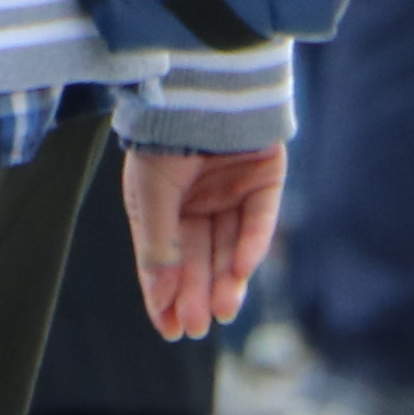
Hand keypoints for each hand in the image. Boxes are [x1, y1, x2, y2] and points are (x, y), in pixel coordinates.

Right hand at [118, 145, 283, 339]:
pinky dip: (252, 246)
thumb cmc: (164, 135)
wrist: (203, 84)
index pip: (165, 260)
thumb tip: (161, 293)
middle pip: (199, 258)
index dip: (165, 295)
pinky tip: (241, 271)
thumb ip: (157, 241)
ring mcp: (232, 193)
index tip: (169, 329)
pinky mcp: (265, 183)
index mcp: (163, 205)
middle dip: (196, 292)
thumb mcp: (148, 193)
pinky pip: (259, 221)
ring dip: (226, 279)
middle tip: (194, 326)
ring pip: (230, 247)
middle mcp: (198, 203)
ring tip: (221, 309)